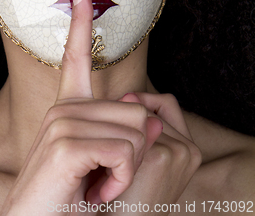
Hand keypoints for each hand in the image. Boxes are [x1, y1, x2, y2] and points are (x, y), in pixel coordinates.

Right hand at [0, 0, 162, 214]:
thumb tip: (156, 121)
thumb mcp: (105, 164)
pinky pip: (125, 152)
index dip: (82, 20)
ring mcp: (62, 121)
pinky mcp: (65, 142)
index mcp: (69, 108)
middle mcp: (63, 107)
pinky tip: (97, 192)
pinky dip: (121, 180)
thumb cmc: (70, 200)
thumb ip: (128, 136)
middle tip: (105, 177)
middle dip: (135, 152)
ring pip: (137, 132)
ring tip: (97, 185)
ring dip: (128, 171)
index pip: (76, 55)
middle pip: (138, 110)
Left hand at [112, 92, 201, 212]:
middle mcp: (189, 148)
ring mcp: (178, 151)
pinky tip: (105, 171)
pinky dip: (113, 144)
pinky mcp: (160, 156)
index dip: (141, 104)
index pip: (165, 104)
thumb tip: (127, 95)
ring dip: (118, 130)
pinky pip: (130, 130)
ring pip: (139, 117)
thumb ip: (143, 130)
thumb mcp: (142, 162)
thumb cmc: (129, 199)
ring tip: (104, 158)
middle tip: (106, 138)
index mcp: (189, 147)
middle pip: (151, 108)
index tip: (117, 119)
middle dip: (126, 118)